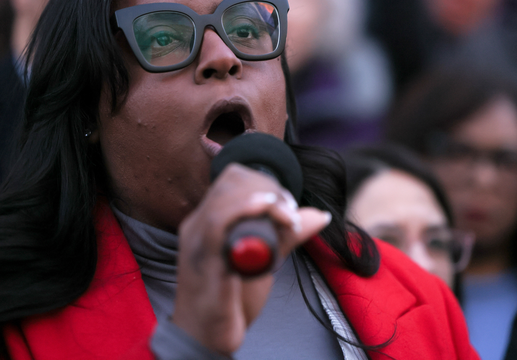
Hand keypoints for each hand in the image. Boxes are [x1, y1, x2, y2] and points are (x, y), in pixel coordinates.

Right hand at [171, 163, 330, 354]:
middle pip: (229, 182)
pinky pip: (217, 226)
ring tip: (286, 215)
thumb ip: (286, 235)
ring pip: (224, 199)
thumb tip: (319, 215)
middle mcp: (197, 227)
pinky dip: (244, 211)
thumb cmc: (230, 299)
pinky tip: (268, 211)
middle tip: (289, 212)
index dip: (262, 181)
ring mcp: (198, 244)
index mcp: (207, 221)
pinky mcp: (205, 264)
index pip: (231, 178)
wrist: (206, 339)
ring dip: (263, 199)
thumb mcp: (263, 259)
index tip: (286, 203)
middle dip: (267, 188)